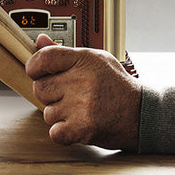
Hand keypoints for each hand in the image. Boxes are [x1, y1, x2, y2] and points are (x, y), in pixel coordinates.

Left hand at [25, 34, 141, 149]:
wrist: (140, 112)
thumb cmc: (115, 84)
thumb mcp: (94, 60)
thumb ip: (64, 53)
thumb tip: (40, 41)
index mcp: (84, 58)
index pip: (44, 58)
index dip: (34, 66)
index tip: (36, 71)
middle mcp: (81, 80)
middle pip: (40, 88)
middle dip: (50, 93)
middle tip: (68, 94)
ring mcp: (81, 105)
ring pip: (47, 113)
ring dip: (59, 115)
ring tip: (79, 109)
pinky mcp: (82, 128)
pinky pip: (54, 132)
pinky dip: (63, 132)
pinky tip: (78, 123)